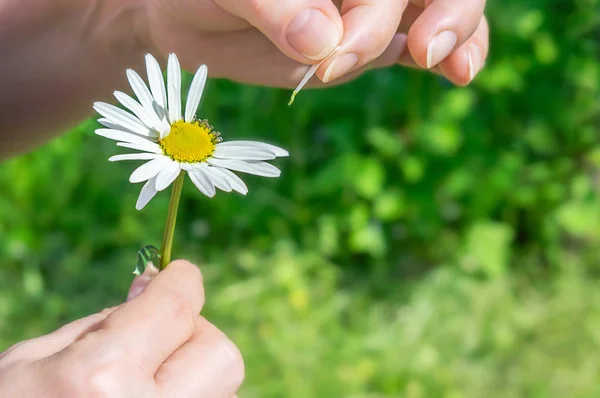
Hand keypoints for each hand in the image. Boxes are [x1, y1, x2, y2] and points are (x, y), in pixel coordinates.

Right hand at [0, 261, 242, 397]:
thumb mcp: (35, 359)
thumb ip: (106, 320)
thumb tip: (153, 283)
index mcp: (105, 377)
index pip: (177, 308)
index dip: (182, 281)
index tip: (177, 274)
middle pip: (218, 352)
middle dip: (194, 332)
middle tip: (154, 337)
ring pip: (222, 385)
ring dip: (195, 368)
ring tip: (145, 377)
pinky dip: (190, 392)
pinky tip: (148, 395)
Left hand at [141, 0, 488, 86]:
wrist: (194, 21)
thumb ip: (273, 6)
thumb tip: (321, 41)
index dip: (381, 7)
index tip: (335, 53)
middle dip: (438, 15)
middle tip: (418, 54)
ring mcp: (374, 4)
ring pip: (443, 4)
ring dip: (462, 31)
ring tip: (457, 68)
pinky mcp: (375, 40)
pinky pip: (424, 42)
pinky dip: (453, 54)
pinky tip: (460, 73)